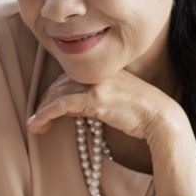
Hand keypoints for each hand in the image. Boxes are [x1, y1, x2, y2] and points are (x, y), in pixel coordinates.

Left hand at [26, 71, 182, 145]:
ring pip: (58, 93)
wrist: (162, 118)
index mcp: (104, 69)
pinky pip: (61, 104)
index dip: (55, 92)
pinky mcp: (95, 99)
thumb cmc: (142, 114)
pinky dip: (46, 114)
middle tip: (36, 120)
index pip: (69, 76)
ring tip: (34, 126)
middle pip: (60, 83)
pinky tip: (38, 124)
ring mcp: (97, 84)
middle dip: (45, 101)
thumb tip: (69, 109)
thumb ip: (92, 99)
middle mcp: (98, 72)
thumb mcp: (115, 101)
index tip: (47, 108)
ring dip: (42, 110)